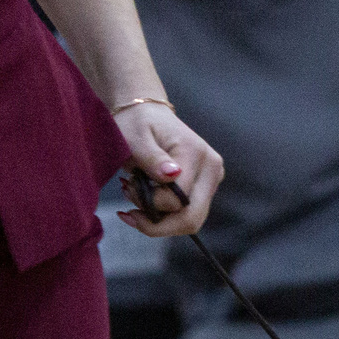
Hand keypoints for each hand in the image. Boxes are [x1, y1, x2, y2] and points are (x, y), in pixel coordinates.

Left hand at [114, 100, 221, 236]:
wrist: (147, 114)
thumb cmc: (136, 123)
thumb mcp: (135, 138)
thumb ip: (152, 158)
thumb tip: (172, 175)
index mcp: (196, 153)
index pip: (177, 199)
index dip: (149, 203)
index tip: (126, 187)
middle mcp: (212, 169)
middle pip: (191, 218)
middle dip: (157, 223)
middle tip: (130, 211)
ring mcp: (212, 180)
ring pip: (190, 221)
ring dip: (159, 221)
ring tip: (136, 198)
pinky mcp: (206, 188)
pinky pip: (187, 215)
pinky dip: (164, 216)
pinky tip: (145, 201)